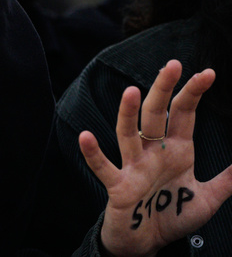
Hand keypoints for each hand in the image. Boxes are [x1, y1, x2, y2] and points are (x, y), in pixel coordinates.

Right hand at [79, 60, 231, 256]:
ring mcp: (134, 167)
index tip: (207, 73)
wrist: (147, 244)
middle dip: (164, 90)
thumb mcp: (207, 199)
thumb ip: (226, 180)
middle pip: (156, 115)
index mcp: (176, 151)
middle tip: (172, 64)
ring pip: (129, 134)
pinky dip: (93, 154)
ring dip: (128, 113)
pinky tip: (86, 137)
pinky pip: (104, 168)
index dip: (193, 93)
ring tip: (132, 92)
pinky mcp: (119, 187)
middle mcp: (153, 152)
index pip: (184, 114)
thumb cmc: (171, 216)